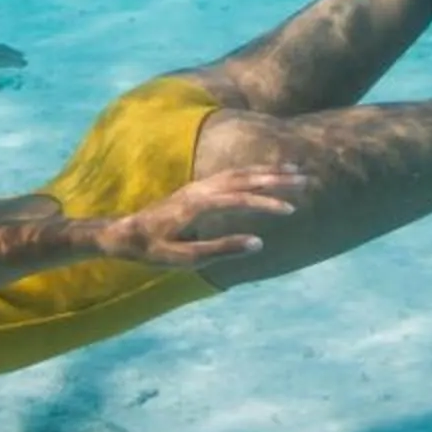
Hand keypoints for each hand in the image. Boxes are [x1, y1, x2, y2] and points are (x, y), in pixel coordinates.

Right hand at [0, 44, 26, 91]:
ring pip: (1, 51)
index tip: (17, 66)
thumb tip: (1, 86)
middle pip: (0, 56)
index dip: (6, 63)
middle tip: (25, 63)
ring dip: (13, 55)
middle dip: (12, 59)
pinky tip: (17, 56)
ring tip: (24, 59)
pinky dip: (8, 53)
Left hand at [99, 165, 307, 266]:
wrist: (123, 233)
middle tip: (308, 180)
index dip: (267, 203)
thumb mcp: (184, 259)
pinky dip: (253, 172)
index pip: (240, 199)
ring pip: (240, 172)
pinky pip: (232, 174)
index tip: (291, 209)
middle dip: (277, 179)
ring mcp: (200, 185)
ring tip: (296, 172)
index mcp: (198, 204)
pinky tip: (267, 175)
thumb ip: (221, 249)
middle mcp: (201, 189)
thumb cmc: (152, 250)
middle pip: (246, 178)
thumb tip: (257, 243)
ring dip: (268, 172)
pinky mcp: (199, 188)